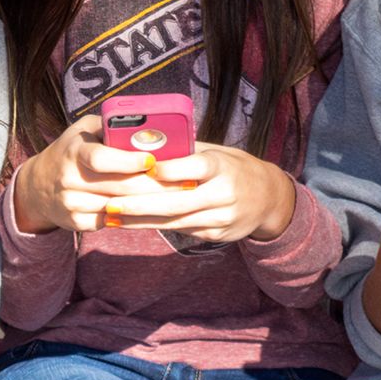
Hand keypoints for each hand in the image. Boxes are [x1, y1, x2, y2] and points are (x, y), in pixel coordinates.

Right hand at [11, 115, 172, 233]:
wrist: (39, 186)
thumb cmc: (73, 149)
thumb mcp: (85, 130)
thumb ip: (113, 126)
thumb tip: (153, 127)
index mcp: (74, 152)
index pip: (101, 158)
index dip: (129, 161)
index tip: (153, 161)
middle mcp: (70, 179)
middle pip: (120, 187)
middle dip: (156, 186)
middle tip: (185, 183)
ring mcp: (72, 204)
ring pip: (120, 206)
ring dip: (151, 203)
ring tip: (178, 197)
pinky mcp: (77, 224)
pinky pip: (113, 221)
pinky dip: (134, 216)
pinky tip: (154, 211)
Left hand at [97, 142, 297, 242]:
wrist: (270, 199)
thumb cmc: (234, 167)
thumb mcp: (218, 152)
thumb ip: (187, 151)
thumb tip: (147, 143)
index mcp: (223, 167)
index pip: (195, 167)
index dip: (170, 169)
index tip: (143, 168)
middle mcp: (223, 194)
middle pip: (178, 202)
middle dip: (140, 205)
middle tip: (110, 203)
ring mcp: (220, 219)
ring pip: (175, 221)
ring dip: (140, 220)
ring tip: (111, 216)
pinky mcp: (216, 235)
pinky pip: (181, 231)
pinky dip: (154, 227)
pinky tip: (130, 223)